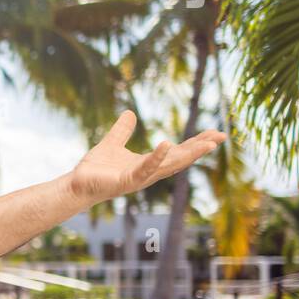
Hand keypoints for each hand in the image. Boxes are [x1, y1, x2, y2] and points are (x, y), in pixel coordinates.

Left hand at [67, 109, 226, 206]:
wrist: (76, 185)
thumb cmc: (95, 169)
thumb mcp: (112, 143)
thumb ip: (122, 131)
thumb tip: (130, 113)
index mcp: (148, 164)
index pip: (177, 152)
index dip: (195, 143)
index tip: (214, 133)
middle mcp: (148, 173)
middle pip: (180, 159)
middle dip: (201, 148)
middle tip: (222, 136)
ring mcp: (139, 178)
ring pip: (169, 166)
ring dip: (188, 154)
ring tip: (207, 143)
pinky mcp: (126, 181)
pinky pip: (144, 168)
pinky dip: (156, 157)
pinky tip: (167, 144)